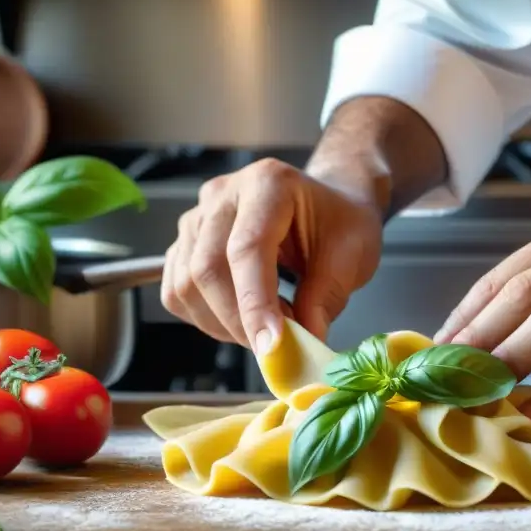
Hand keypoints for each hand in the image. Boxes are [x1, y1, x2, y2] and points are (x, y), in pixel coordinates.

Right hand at [161, 158, 382, 353]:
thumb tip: (302, 343)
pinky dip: (206, 319)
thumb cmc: (340, 222)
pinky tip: (242, 319)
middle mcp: (223, 195)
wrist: (326, 204)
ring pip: (186, 285)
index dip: (255, 303)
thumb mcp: (353, 253)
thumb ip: (326, 296)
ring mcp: (197, 217)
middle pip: (207, 268)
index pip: (247, 248)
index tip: (271, 347)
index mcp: (269, 184)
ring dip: (223, 324)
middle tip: (278, 346)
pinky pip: (177, 292)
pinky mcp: (184, 243)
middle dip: (239, 321)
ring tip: (268, 327)